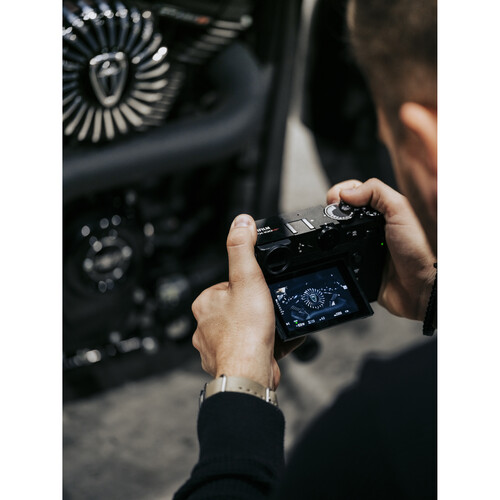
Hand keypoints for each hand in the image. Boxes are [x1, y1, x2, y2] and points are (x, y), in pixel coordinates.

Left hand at [191, 214, 303, 389]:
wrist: (249, 372)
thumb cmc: (245, 331)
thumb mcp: (247, 278)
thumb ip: (243, 248)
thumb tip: (241, 222)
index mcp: (205, 303)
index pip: (226, 286)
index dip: (246, 286)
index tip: (258, 291)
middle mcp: (204, 325)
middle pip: (235, 307)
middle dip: (252, 308)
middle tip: (265, 311)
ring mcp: (215, 346)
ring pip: (240, 329)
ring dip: (255, 328)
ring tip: (267, 329)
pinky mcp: (228, 362)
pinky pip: (246, 348)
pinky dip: (258, 346)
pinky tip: (269, 345)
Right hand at [327, 178, 435, 320]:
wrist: (418, 289)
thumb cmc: (419, 251)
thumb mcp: (401, 211)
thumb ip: (376, 193)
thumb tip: (346, 192)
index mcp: (383, 210)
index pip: (355, 192)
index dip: (341, 193)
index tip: (334, 201)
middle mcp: (373, 227)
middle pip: (343, 212)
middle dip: (333, 212)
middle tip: (331, 217)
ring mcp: (364, 246)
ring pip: (338, 234)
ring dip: (332, 235)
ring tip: (331, 235)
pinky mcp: (358, 265)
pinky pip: (339, 257)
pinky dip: (335, 254)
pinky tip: (337, 253)